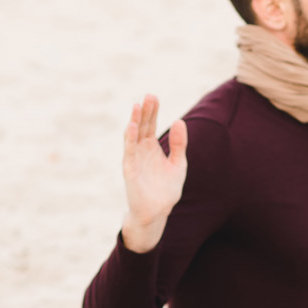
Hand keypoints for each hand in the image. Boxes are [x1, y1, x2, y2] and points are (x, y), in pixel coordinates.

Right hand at [120, 95, 187, 253]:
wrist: (158, 212)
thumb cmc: (166, 189)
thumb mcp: (178, 163)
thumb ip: (179, 144)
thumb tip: (179, 121)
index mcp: (151, 148)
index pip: (150, 124)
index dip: (152, 111)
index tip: (153, 96)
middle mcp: (141, 151)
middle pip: (142, 126)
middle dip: (145, 112)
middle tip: (148, 95)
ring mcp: (134, 159)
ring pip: (132, 136)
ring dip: (135, 121)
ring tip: (138, 106)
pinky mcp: (130, 170)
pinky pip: (129, 152)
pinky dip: (130, 139)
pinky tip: (132, 126)